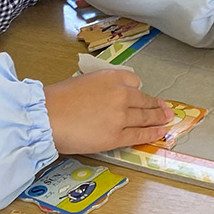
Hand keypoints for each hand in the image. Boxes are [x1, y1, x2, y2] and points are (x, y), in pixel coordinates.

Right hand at [43, 69, 171, 153]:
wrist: (46, 117)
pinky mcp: (117, 136)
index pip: (134, 82)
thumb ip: (102, 88)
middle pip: (144, 100)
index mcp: (112, 78)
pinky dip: (152, 134)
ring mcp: (121, 116)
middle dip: (155, 105)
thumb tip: (110, 98)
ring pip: (145, 117)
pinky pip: (139, 135)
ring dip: (159, 118)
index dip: (137, 91)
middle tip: (165, 108)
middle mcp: (121, 94)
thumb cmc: (58, 100)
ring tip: (167, 119)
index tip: (140, 95)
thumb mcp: (84, 82)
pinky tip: (160, 133)